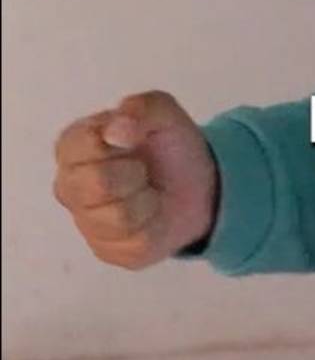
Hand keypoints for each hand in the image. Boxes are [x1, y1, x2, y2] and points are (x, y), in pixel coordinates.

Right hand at [52, 90, 218, 268]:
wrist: (200, 185)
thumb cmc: (169, 145)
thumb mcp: (164, 112)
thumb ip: (141, 108)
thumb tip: (116, 130)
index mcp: (72, 147)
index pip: (81, 145)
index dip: (120, 141)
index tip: (135, 139)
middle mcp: (69, 186)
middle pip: (96, 184)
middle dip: (133, 173)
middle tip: (143, 169)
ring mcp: (85, 222)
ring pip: (117, 216)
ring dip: (146, 199)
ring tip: (149, 191)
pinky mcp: (107, 251)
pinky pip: (135, 241)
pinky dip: (155, 225)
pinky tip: (153, 215)